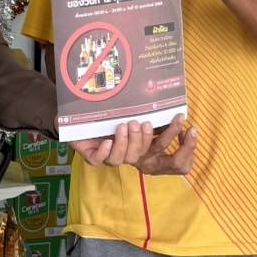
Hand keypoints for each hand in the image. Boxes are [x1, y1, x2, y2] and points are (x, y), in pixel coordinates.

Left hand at [71, 115, 195, 174]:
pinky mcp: (90, 155)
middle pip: (139, 156)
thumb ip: (145, 107)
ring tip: (122, 127)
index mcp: (139, 143)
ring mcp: (107, 155)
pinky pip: (99, 160)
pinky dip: (104, 152)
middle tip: (139, 123)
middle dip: (141, 140)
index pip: (160, 150)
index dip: (175, 144)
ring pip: (120, 159)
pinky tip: (106, 141)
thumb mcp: (127, 106)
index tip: (183, 125)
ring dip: (124, 143)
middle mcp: (125, 152)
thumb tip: (172, 96)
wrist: (72, 112)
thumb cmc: (104, 108)